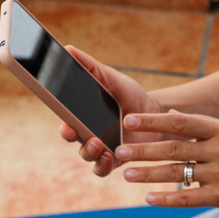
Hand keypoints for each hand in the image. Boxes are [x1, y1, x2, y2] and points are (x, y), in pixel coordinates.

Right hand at [57, 46, 165, 176]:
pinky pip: (103, 169)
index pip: (66, 120)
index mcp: (83, 114)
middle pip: (73, 139)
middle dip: (73, 138)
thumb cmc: (129, 95)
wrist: (155, 112)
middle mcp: (88, 132)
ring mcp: (101, 148)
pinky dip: (104, 166)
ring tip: (99, 145)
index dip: (63, 125)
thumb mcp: (111, 78)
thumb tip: (68, 49)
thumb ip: (90, 66)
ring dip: (89, 153)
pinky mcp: (115, 160)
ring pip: (87, 156)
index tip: (65, 124)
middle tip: (78, 132)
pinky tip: (112, 156)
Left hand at [112, 111, 218, 217]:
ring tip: (127, 174)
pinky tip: (148, 198)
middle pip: (174, 148)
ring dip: (148, 174)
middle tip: (120, 151)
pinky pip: (187, 198)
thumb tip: (171, 114)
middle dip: (144, 150)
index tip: (129, 121)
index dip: (153, 122)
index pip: (181, 122)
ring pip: (176, 174)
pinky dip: (166, 199)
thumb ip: (202, 125)